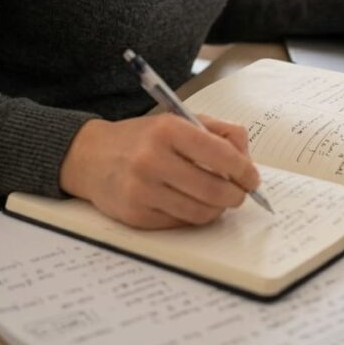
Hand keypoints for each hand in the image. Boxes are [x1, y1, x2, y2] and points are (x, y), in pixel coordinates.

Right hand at [58, 113, 259, 228]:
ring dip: (217, 209)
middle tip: (239, 193)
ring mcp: (142, 190)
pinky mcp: (135, 215)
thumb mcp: (178, 121)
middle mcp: (152, 159)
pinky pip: (179, 223)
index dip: (244, 170)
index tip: (252, 178)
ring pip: (200, 212)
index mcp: (168, 130)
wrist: (91, 156)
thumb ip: (217, 132)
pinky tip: (189, 203)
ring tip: (216, 198)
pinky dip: (192, 216)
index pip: (220, 154)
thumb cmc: (143, 138)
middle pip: (214, 189)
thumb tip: (246, 160)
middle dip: (236, 195)